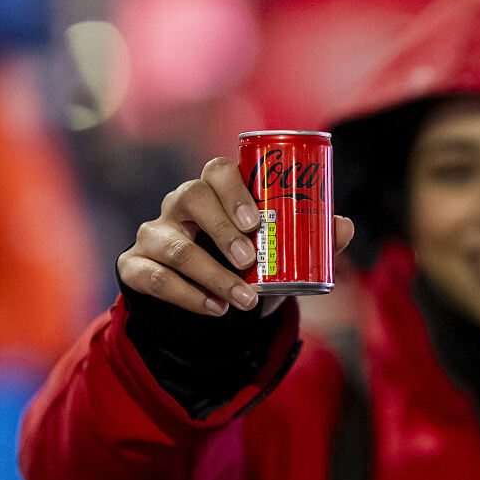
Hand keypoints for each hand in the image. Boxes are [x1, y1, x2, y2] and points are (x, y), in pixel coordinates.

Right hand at [117, 157, 353, 316]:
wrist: (207, 302)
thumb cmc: (245, 265)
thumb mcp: (279, 254)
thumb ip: (311, 240)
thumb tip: (344, 226)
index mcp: (214, 190)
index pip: (217, 171)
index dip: (234, 190)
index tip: (257, 221)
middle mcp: (178, 204)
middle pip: (190, 196)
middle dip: (222, 229)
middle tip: (251, 259)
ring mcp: (153, 234)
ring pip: (174, 245)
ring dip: (211, 274)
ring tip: (243, 299)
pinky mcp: (135, 267)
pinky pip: (155, 278)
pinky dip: (187, 296)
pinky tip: (216, 308)